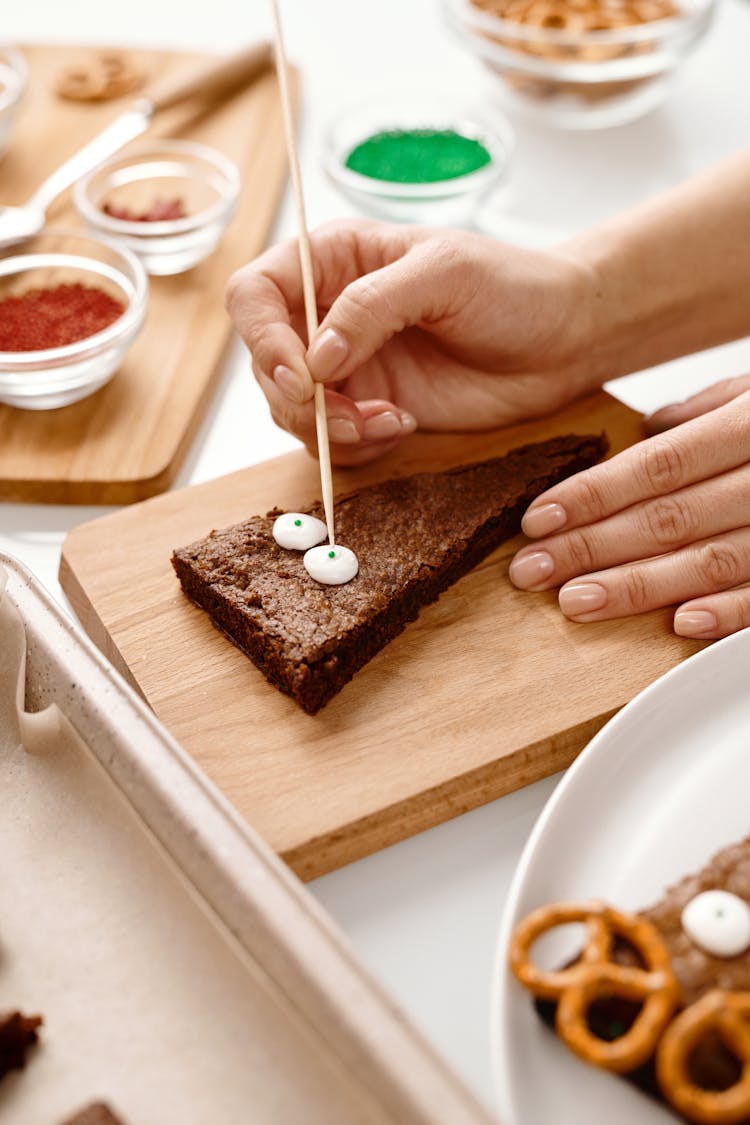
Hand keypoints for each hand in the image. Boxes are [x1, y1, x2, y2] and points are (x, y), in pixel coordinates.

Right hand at [226, 218, 598, 464]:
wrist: (564, 341)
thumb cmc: (513, 287)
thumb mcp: (445, 273)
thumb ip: (372, 305)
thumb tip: (317, 356)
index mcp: (335, 261)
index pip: (255, 294)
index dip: (262, 337)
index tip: (300, 374)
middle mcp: (329, 315)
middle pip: (265, 363)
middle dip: (301, 400)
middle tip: (352, 414)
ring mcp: (349, 367)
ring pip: (292, 411)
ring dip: (332, 429)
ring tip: (391, 421)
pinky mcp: (372, 410)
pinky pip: (333, 442)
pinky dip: (357, 447)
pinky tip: (403, 427)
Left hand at [509, 382, 749, 638]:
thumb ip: (706, 407)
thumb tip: (649, 425)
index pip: (658, 465)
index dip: (592, 495)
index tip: (537, 520)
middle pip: (668, 518)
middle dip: (591, 548)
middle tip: (533, 571)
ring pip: (709, 561)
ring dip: (638, 587)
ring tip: (576, 601)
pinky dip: (725, 613)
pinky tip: (678, 623)